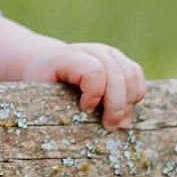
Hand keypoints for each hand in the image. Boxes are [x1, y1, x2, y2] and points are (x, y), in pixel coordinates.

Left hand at [22, 42, 146, 129]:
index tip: (84, 108)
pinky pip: (137, 75)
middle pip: (117, 75)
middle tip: (108, 126)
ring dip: (128, 102)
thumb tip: (90, 123)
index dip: (94, 93)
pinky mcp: (119, 59)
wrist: (45, 63)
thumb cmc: (42, 84)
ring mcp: (107, 52)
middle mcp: (90, 50)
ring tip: (116, 120)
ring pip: (131, 75)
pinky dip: (135, 95)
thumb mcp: (39, 95)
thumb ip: (60, 107)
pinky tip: (123, 108)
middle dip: (116, 106)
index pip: (94, 71)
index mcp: (67, 57)